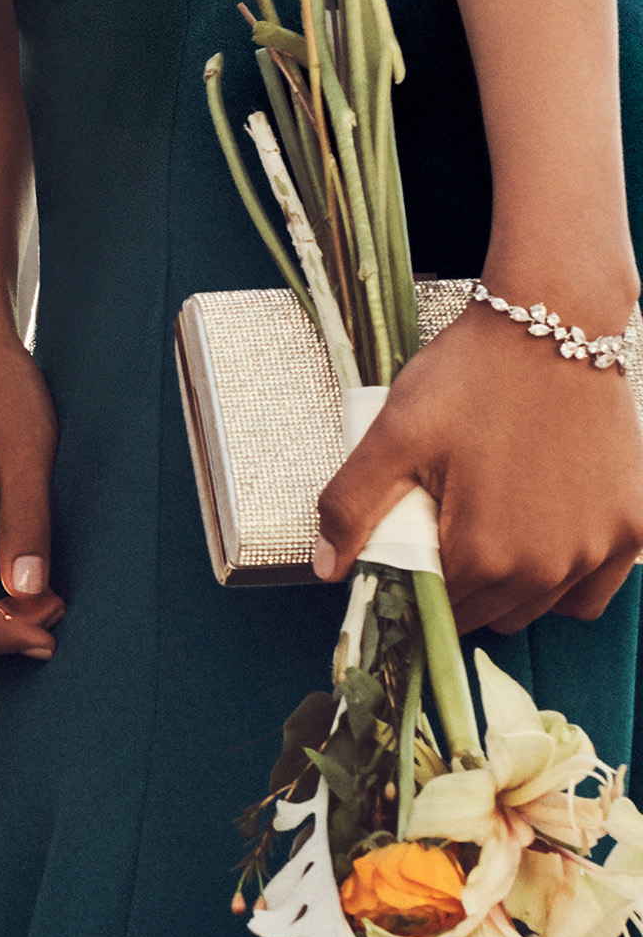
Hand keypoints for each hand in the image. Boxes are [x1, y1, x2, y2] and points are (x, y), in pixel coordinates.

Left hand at [317, 306, 642, 632]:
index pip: (437, 608)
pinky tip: (544, 538)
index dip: (413, 586)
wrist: (554, 322)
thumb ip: (351, 507)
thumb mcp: (393, 435)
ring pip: (539, 607)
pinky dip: (568, 579)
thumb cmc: (471, 376)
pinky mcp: (635, 526)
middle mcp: (549, 567)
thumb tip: (325, 570)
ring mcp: (600, 549)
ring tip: (493, 528)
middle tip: (449, 531)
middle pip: (488, 614)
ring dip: (512, 587)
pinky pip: (595, 589)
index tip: (409, 554)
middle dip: (461, 585)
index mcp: (486, 555)